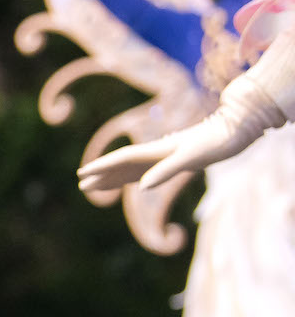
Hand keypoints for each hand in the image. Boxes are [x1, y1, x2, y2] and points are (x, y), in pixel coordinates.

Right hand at [78, 120, 239, 193]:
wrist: (236, 129)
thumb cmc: (215, 142)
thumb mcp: (191, 158)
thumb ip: (165, 171)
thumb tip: (142, 187)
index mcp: (156, 150)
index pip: (122, 158)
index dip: (101, 166)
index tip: (82, 173)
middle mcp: (157, 152)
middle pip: (122, 164)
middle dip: (102, 174)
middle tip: (81, 184)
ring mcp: (165, 156)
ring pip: (132, 168)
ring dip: (114, 177)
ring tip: (97, 186)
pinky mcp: (175, 160)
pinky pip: (147, 171)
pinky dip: (133, 178)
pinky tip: (131, 184)